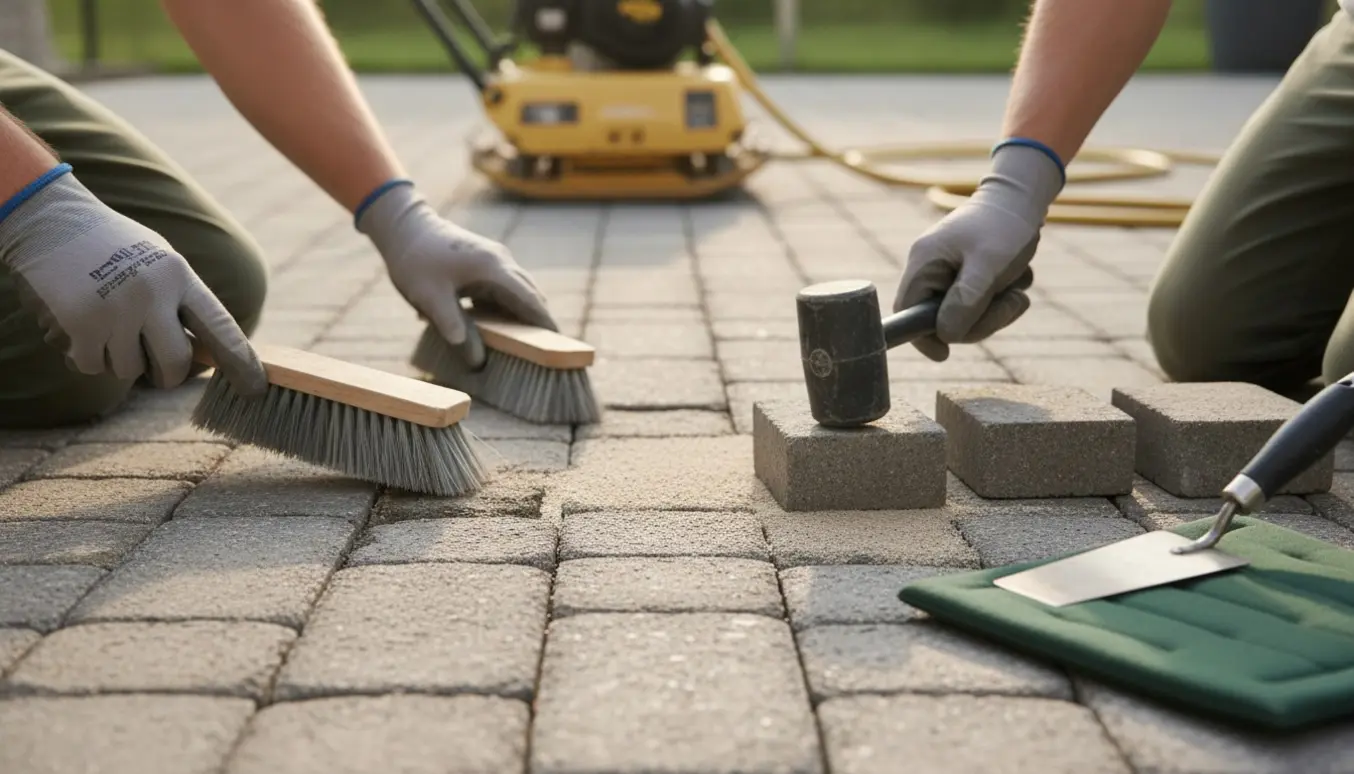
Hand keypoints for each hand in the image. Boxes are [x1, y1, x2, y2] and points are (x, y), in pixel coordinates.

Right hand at [0, 167, 266, 394]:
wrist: (50, 219)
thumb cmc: (112, 246)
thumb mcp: (159, 262)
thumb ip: (182, 303)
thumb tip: (208, 354)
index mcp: (178, 275)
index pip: (220, 327)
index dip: (241, 361)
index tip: (256, 388)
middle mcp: (152, 293)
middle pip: (176, 363)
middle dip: (168, 375)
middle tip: (159, 370)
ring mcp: (115, 310)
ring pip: (130, 370)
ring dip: (118, 359)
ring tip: (106, 324)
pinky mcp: (80, 324)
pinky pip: (92, 367)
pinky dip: (86, 357)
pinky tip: (80, 327)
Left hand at [356, 182, 556, 363]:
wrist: (403, 227)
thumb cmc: (415, 261)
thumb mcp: (430, 299)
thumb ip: (454, 329)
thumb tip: (476, 361)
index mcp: (494, 269)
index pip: (531, 300)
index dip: (546, 324)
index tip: (560, 346)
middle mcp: (501, 262)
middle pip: (531, 295)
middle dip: (539, 322)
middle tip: (545, 352)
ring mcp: (495, 259)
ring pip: (519, 290)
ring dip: (523, 314)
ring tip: (525, 344)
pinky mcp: (485, 262)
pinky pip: (506, 287)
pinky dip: (508, 306)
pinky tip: (498, 326)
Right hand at [893, 142, 1062, 360]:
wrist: (1025, 196)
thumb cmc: (1005, 225)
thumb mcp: (989, 265)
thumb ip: (966, 300)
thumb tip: (946, 335)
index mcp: (924, 264)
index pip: (907, 312)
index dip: (922, 338)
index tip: (945, 355)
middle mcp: (931, 269)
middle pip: (942, 320)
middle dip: (981, 320)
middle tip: (1013, 302)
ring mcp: (949, 272)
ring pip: (967, 315)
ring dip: (998, 309)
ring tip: (1019, 287)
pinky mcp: (968, 274)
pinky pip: (981, 303)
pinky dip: (1002, 297)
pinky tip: (1017, 277)